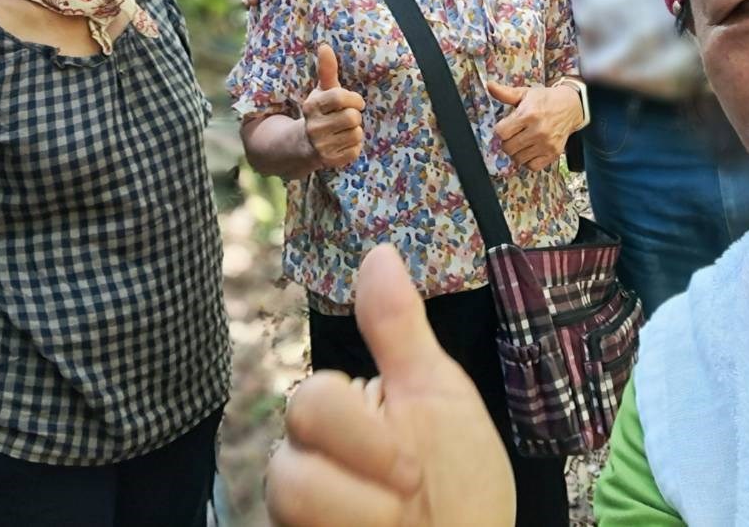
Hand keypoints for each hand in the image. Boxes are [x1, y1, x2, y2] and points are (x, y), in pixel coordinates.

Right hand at [266, 245, 514, 526]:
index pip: (313, 398)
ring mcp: (298, 510)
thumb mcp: (439, 398)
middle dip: (362, 480)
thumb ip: (398, 329)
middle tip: (409, 495)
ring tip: (396, 526)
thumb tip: (378, 250)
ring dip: (360, 518)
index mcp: (340, 416)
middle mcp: (307, 461)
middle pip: (288, 453)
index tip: (414, 469)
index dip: (362, 435)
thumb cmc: (463, 484)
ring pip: (284, 497)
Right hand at [302, 44, 365, 168]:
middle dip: (354, 116)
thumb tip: (325, 46)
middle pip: (353, 118)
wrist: (300, 145)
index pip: (341, 97)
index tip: (354, 102)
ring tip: (342, 130)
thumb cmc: (318, 112)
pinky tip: (341, 143)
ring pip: (356, 134)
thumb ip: (326, 70)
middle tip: (345, 118)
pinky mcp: (329, 161)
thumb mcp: (321, 91)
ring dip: (354, 131)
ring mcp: (321, 146)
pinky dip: (353, 147)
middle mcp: (314, 127)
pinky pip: (355, 151)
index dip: (354, 99)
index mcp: (311, 106)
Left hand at [486, 80, 581, 170]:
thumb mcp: (525, 93)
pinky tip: (530, 150)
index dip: (500, 130)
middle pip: (508, 148)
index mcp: (528, 114)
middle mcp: (537, 131)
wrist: (571, 106)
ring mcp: (546, 144)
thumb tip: (489, 85)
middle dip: (507, 142)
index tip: (506, 127)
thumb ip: (505, 93)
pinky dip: (529, 161)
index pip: (501, 132)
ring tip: (522, 142)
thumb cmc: (545, 99)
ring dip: (517, 152)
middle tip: (513, 135)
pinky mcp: (553, 153)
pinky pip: (532, 166)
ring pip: (518, 159)